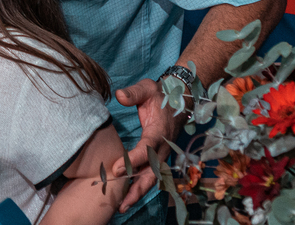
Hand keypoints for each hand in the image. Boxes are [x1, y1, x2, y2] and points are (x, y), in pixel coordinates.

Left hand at [111, 79, 181, 212]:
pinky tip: (127, 198)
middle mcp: (162, 147)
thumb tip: (119, 95)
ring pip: (151, 179)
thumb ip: (134, 92)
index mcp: (160, 131)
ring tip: (122, 206)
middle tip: (121, 201)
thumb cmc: (159, 95)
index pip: (147, 149)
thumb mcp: (147, 88)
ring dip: (138, 193)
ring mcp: (161, 155)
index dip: (133, 159)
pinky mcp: (157, 158)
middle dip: (137, 188)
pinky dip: (139, 188)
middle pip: (152, 172)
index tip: (117, 168)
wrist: (178, 101)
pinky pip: (149, 176)